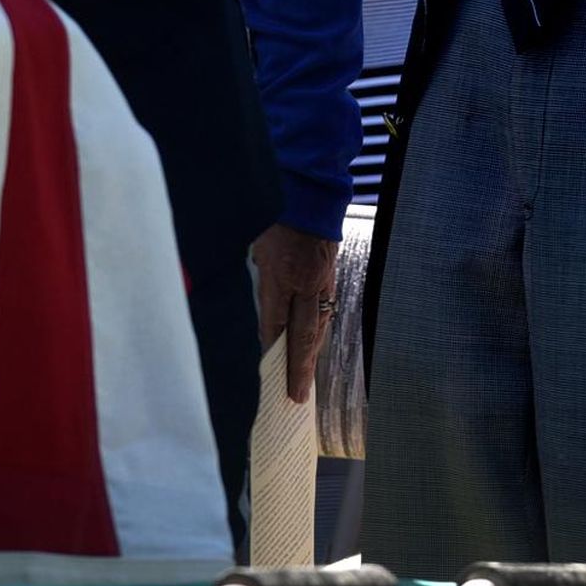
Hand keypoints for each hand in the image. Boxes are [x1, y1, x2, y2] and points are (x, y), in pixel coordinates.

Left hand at [250, 222, 338, 401]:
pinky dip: (319, 330)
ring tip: (305, 378)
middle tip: (297, 397)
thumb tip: (255, 301)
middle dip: (300, 369)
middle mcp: (305, 282)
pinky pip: (325, 309)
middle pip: (304, 335)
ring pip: (318, 324)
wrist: (310, 189)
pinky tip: (314, 343)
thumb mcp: (254, 245)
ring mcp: (322, 279)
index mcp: (281, 275)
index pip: (275, 324)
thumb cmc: (275, 213)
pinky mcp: (331, 274)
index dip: (274, 353)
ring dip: (311, 353)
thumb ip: (255, 277)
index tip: (271, 377)